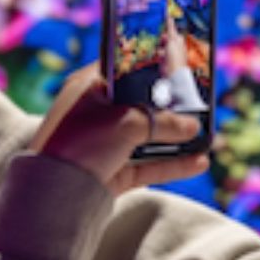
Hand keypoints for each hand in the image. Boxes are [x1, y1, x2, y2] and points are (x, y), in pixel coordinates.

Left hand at [32, 64, 208, 194]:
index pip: (124, 69)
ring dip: (176, 139)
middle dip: (172, 108)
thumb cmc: (82, 143)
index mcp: (88, 88)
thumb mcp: (126, 124)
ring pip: (147, 138)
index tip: (180, 65)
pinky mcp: (111, 171)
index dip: (152, 66)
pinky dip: (172, 163)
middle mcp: (96, 113)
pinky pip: (147, 164)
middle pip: (141, 105)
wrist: (53, 194)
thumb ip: (164, 123)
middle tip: (201, 103)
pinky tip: (199, 162)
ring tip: (207, 135)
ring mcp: (104, 143)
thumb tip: (193, 127)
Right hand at [161, 8, 186, 77]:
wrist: (172, 72)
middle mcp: (173, 45)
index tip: (158, 19)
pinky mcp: (162, 58)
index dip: (165, 25)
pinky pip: (156, 53)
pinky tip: (155, 54)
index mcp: (178, 39)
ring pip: (159, 45)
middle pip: (163, 37)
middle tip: (154, 35)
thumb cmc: (174, 55)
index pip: (170, 29)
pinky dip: (155, 53)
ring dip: (156, 46)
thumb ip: (170, 27)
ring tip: (154, 46)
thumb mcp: (172, 38)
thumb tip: (169, 15)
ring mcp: (167, 52)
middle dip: (159, 37)